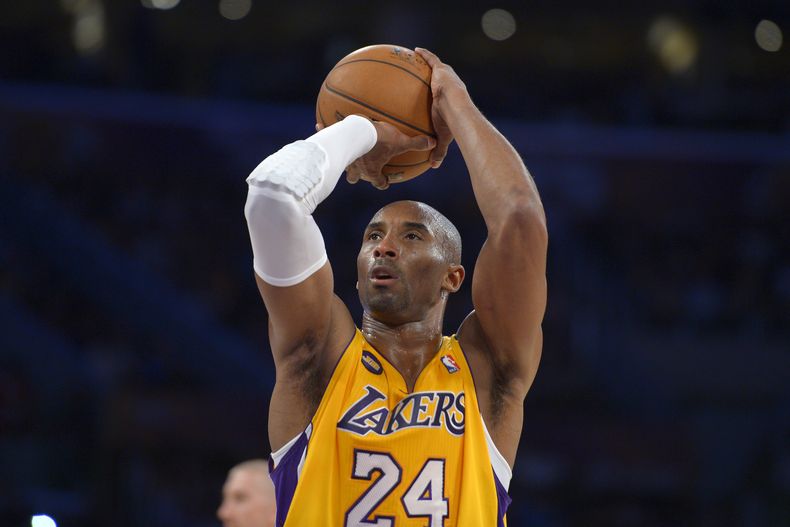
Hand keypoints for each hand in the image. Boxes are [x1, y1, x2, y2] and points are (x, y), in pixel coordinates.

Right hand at [316, 119, 435, 189]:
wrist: (356, 132)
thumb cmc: (379, 140)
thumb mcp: (400, 141)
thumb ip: (416, 143)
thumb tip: (433, 143)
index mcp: (372, 171)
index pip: (379, 183)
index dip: (383, 183)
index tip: (386, 181)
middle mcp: (356, 168)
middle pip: (354, 178)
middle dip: (356, 176)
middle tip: (360, 170)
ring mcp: (343, 159)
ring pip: (339, 163)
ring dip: (340, 159)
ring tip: (340, 153)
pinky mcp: (333, 146)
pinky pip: (327, 139)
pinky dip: (323, 132)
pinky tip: (319, 124)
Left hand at [415, 48, 470, 168]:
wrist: (457, 111)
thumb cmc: (452, 125)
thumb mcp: (443, 138)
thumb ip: (438, 150)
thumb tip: (433, 166)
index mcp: (451, 100)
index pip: (445, 96)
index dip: (440, 93)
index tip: (435, 93)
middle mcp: (450, 86)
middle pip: (440, 79)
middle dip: (434, 75)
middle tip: (425, 75)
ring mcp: (446, 77)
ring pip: (435, 67)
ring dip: (428, 62)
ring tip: (416, 57)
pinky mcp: (441, 70)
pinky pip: (431, 59)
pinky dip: (424, 55)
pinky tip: (415, 50)